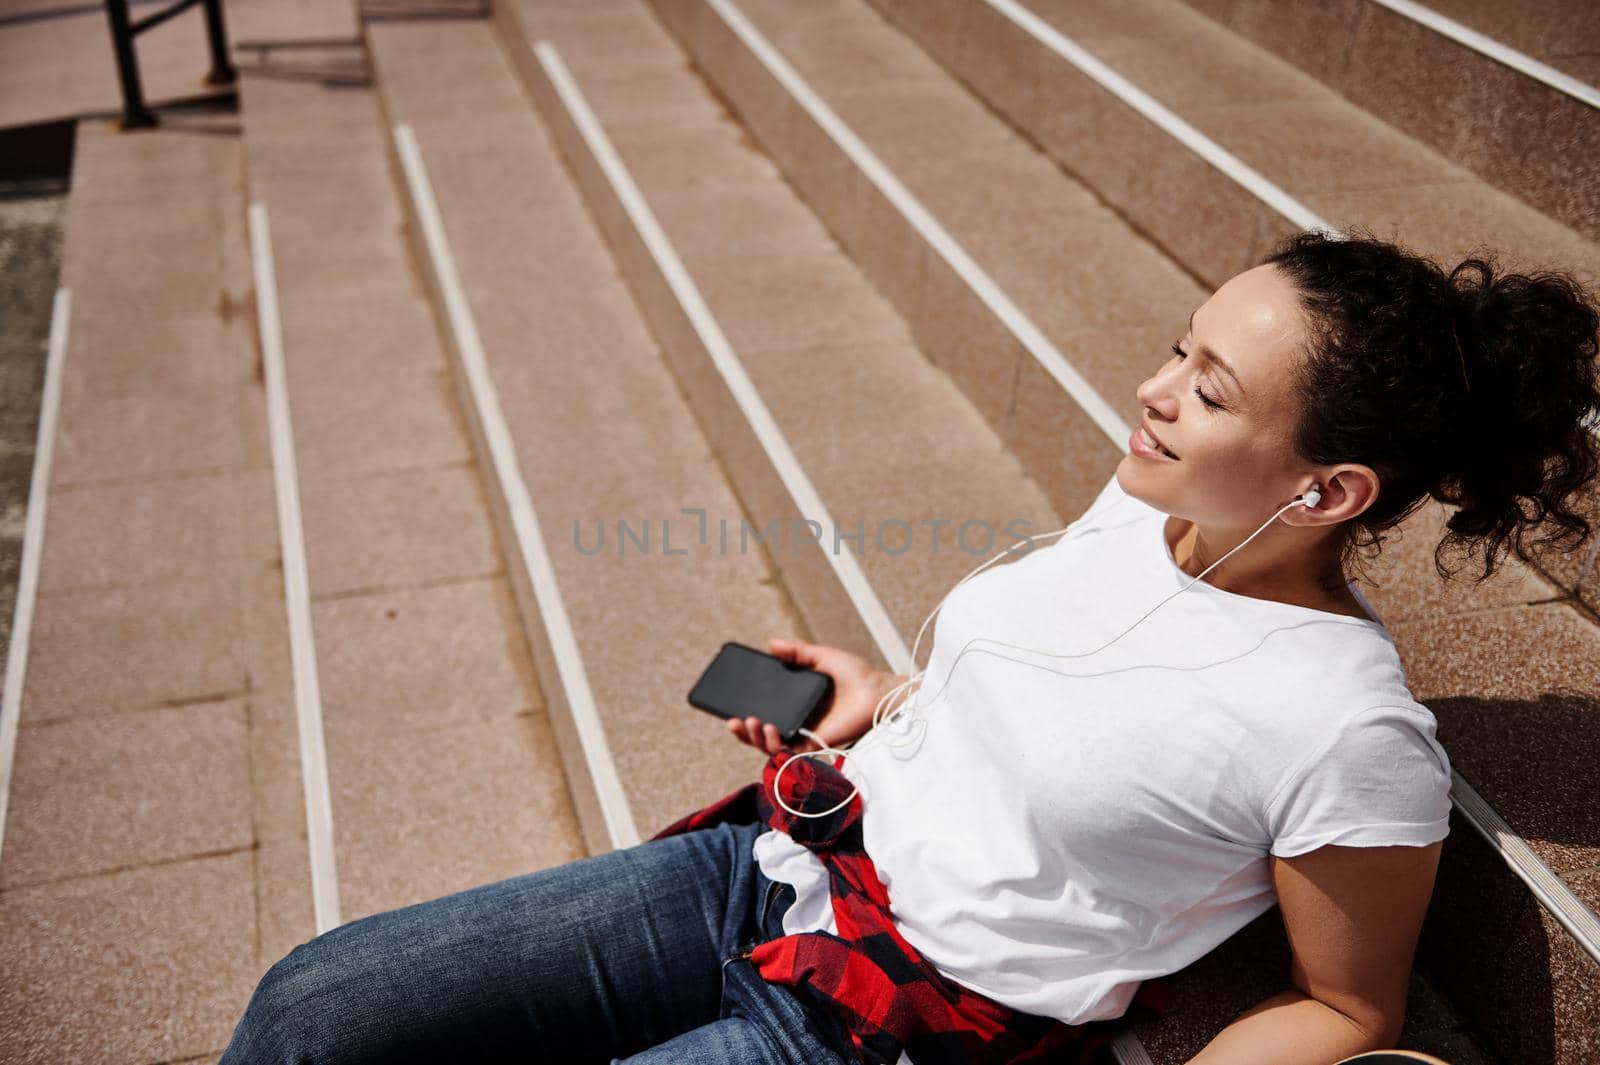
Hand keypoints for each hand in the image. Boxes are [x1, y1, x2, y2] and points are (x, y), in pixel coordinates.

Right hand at [725, 637, 909, 755]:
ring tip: (753, 722)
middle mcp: (798, 724)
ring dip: (756, 738)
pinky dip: (776, 744)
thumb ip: (796, 652)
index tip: (730, 709)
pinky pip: (790, 753)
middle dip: (744, 732)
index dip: (745, 715)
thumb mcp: (821, 657)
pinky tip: (771, 729)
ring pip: (771, 748)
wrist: (878, 690)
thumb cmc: (856, 675)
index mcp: (796, 706)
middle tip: (735, 721)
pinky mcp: (816, 746)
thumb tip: (771, 643)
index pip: (764, 714)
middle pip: (761, 735)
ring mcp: (806, 737)